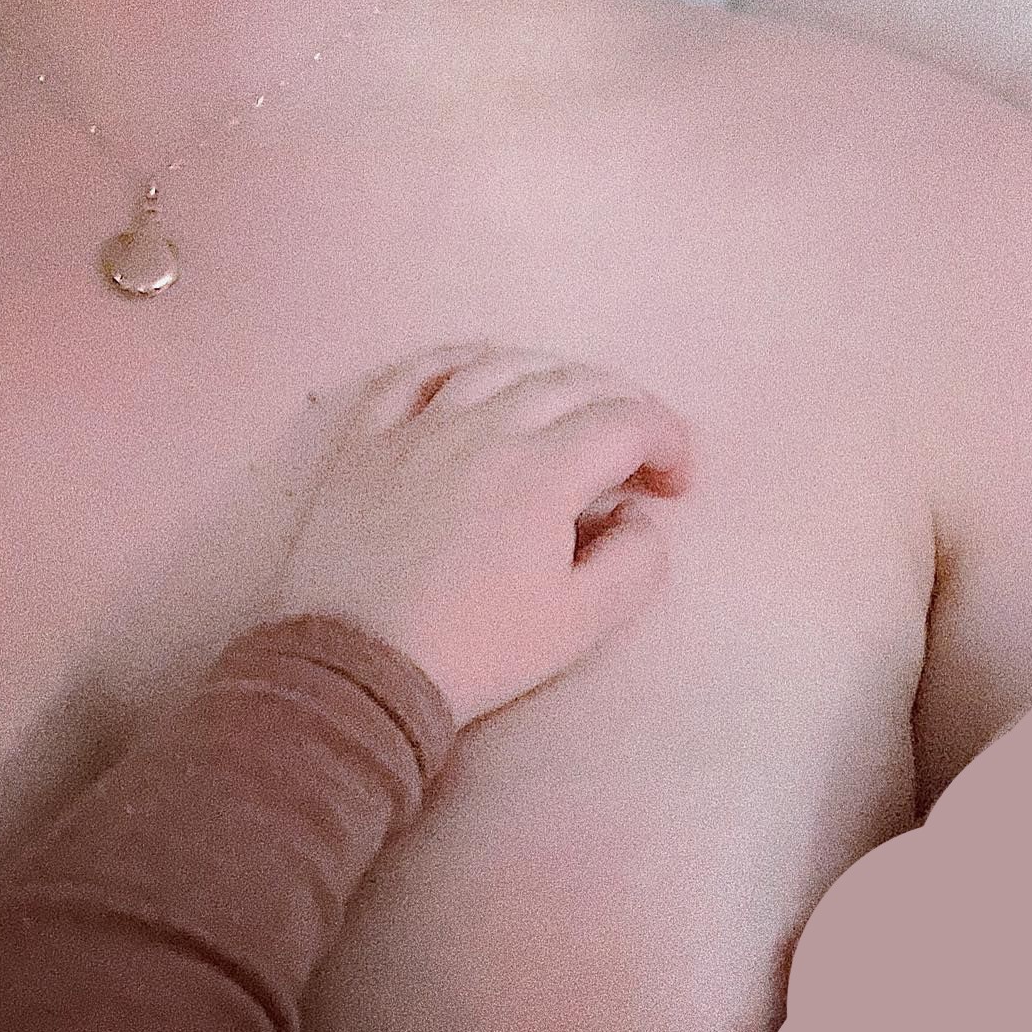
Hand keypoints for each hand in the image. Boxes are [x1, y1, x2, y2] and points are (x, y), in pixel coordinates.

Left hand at [270, 340, 695, 726]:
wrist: (355, 669)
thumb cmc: (475, 650)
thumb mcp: (579, 625)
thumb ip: (635, 562)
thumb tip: (638, 514)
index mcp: (543, 470)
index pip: (626, 422)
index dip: (667, 440)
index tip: (676, 483)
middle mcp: (483, 427)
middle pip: (569, 382)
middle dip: (620, 404)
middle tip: (636, 448)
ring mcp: (417, 425)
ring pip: (497, 364)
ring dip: (549, 374)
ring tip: (567, 405)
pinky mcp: (365, 438)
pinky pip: (415, 373)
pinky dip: (457, 362)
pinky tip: (474, 373)